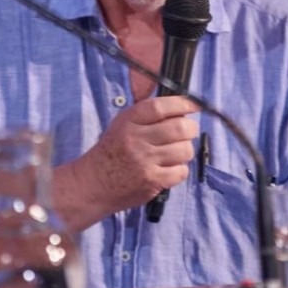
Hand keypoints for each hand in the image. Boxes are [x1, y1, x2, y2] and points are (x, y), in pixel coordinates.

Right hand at [71, 95, 200, 217]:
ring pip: (185, 150)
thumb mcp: (122, 124)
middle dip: (191, 129)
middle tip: (188, 131)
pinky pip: (181, 171)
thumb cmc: (112, 151)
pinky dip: (180, 169)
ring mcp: (145, 161)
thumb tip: (181, 110)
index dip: (182, 104)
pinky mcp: (152, 181)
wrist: (94, 183)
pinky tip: (169, 168)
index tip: (194, 106)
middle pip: (179, 128)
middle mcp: (137, 139)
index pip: (160, 107)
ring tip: (175, 152)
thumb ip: (148, 116)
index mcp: (129, 121)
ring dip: (185, 150)